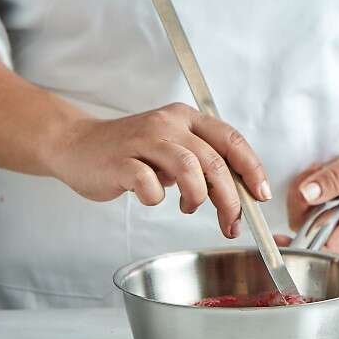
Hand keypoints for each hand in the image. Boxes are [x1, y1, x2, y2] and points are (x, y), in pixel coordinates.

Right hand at [46, 104, 271, 238]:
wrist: (77, 145)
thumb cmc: (130, 151)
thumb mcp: (171, 148)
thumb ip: (200, 162)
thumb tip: (236, 191)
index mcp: (186, 117)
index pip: (231, 139)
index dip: (251, 168)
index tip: (261, 194)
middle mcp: (168, 123)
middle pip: (214, 160)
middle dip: (230, 198)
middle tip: (231, 221)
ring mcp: (143, 140)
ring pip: (189, 168)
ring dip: (197, 197)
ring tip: (189, 208)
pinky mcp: (120, 162)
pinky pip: (150, 185)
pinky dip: (157, 198)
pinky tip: (152, 197)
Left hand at [282, 135, 338, 255]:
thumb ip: (335, 177)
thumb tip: (305, 194)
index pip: (322, 254)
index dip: (295, 249)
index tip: (275, 236)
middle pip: (307, 229)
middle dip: (304, 196)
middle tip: (321, 170)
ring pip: (307, 214)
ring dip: (311, 186)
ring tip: (334, 167)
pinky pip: (316, 205)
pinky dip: (318, 185)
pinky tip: (334, 172)